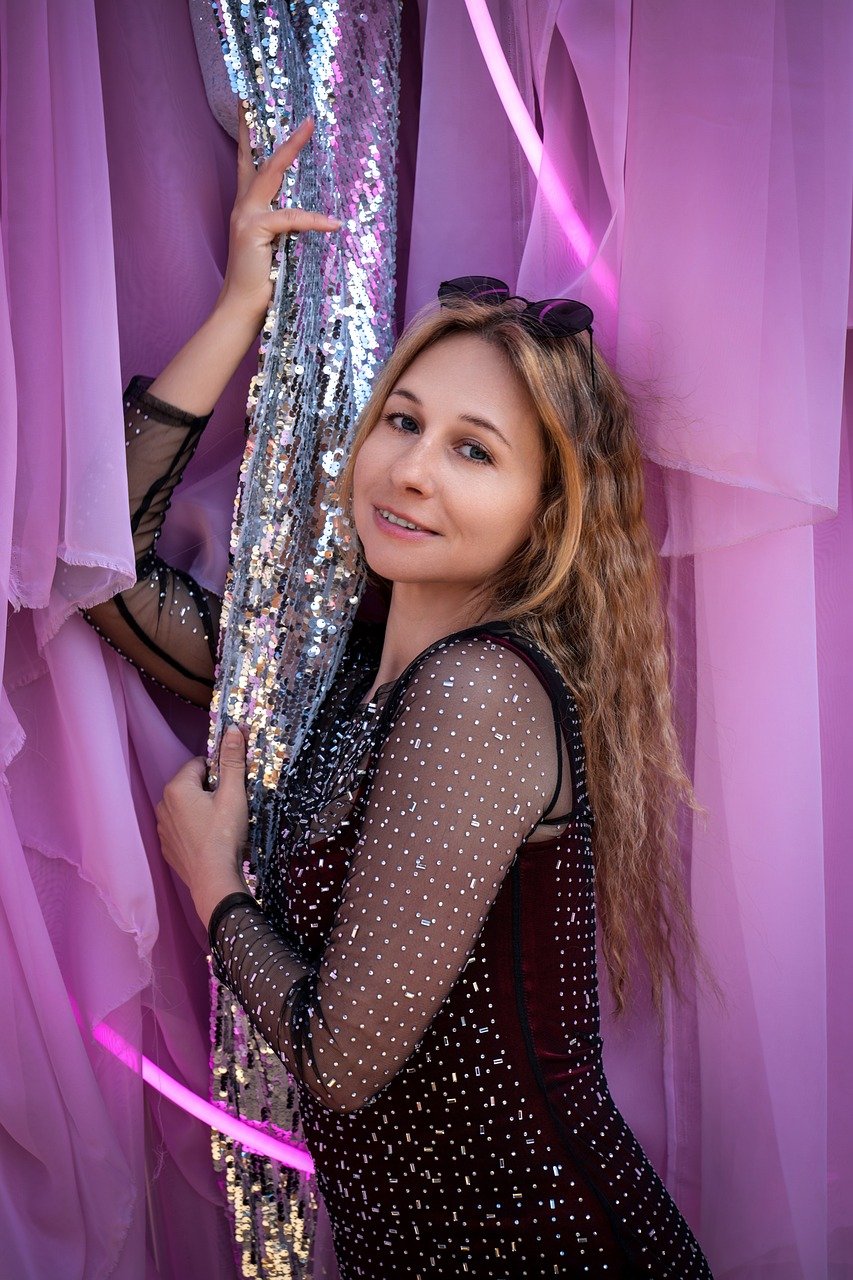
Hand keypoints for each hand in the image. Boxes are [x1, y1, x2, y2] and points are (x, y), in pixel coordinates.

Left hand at [156, 725, 251, 927]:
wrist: (213, 880)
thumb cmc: (224, 834)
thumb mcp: (233, 794)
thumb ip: (232, 761)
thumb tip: (234, 729)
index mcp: (177, 787)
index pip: (200, 764)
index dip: (218, 773)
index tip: (230, 789)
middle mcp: (162, 804)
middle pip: (191, 785)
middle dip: (208, 792)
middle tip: (227, 808)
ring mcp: (161, 828)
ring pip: (184, 807)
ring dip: (199, 810)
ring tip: (219, 827)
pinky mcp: (166, 847)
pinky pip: (180, 828)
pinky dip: (193, 830)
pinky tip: (208, 841)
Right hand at [217, 105, 341, 324]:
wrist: (242, 308)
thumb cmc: (262, 283)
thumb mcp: (276, 248)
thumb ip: (285, 227)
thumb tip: (313, 217)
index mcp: (246, 209)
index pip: (248, 165)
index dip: (248, 137)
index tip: (250, 108)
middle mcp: (242, 207)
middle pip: (258, 159)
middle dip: (270, 130)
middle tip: (289, 108)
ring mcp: (246, 216)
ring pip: (271, 173)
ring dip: (291, 149)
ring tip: (308, 128)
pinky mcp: (254, 230)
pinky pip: (290, 218)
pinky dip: (313, 220)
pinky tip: (334, 224)